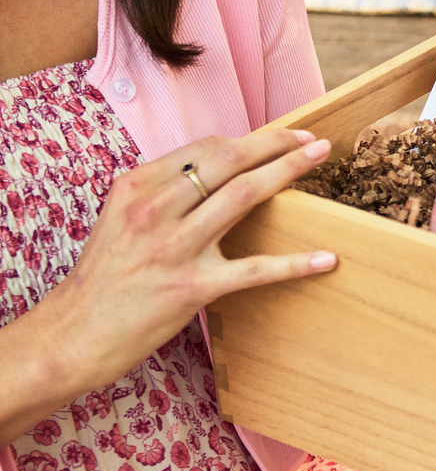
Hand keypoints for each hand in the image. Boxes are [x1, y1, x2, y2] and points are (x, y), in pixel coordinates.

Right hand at [40, 127, 336, 401]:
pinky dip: (295, 264)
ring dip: (287, 172)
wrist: (73, 334)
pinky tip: (326, 258)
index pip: (205, 147)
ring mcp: (174, 247)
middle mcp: (153, 209)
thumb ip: (163, 192)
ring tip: (320, 160)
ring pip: (242, 196)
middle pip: (227, 160)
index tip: (283, 136)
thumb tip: (216, 171)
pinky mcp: (192, 287)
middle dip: (277, 144)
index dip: (251, 138)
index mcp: (137, 186)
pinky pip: (254, 270)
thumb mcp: (121, 217)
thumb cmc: (105, 276)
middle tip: (313, 141)